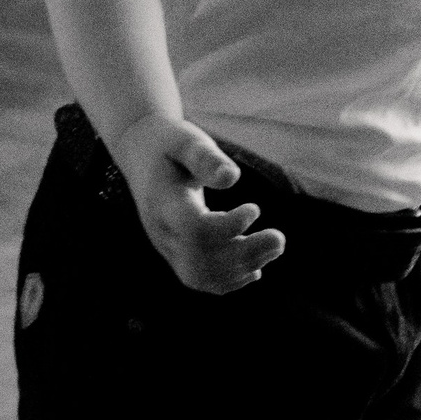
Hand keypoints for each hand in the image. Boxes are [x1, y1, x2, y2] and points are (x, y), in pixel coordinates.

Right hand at [113, 112, 286, 294]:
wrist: (141, 155)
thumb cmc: (170, 143)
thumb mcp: (186, 140)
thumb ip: (206, 158)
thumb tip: (232, 178)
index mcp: (163, 202)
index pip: (193, 229)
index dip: (227, 228)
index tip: (255, 209)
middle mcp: (162, 231)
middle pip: (199, 260)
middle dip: (243, 255)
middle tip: (279, 239)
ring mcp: (166, 246)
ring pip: (200, 276)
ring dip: (241, 268)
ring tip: (275, 247)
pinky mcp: (175, 253)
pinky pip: (200, 279)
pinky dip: (230, 279)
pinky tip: (256, 266)